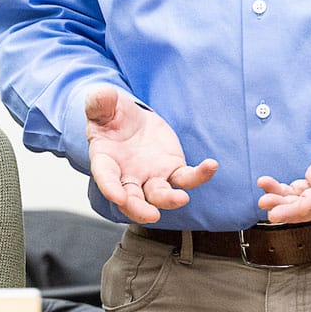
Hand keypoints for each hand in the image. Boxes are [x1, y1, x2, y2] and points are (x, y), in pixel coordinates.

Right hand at [85, 86, 216, 223]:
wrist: (130, 120)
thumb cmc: (112, 116)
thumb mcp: (103, 105)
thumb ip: (99, 102)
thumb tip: (100, 96)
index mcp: (106, 161)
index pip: (106, 178)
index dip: (110, 189)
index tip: (117, 197)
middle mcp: (128, 175)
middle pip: (132, 199)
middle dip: (139, 209)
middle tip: (151, 215)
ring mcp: (152, 176)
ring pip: (160, 195)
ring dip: (169, 200)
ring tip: (181, 199)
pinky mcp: (173, 170)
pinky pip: (186, 178)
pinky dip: (199, 176)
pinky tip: (210, 166)